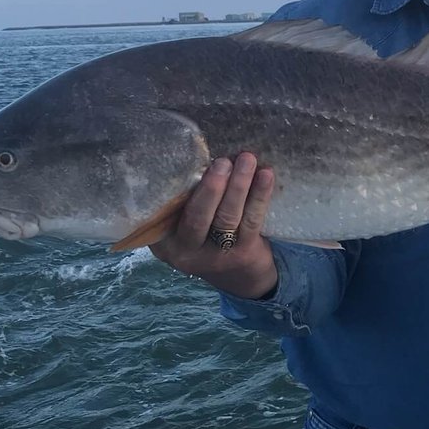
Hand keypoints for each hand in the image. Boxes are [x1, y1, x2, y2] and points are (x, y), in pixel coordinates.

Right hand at [150, 152, 278, 299]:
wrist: (237, 274)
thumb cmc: (204, 235)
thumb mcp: (181, 226)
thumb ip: (179, 202)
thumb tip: (191, 154)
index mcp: (164, 241)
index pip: (163, 214)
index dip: (173, 189)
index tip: (183, 162)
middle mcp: (185, 251)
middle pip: (197, 217)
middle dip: (211, 188)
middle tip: (222, 162)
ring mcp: (216, 255)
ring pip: (227, 217)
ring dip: (238, 186)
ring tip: (247, 160)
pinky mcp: (244, 252)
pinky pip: (251, 220)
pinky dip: (259, 195)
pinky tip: (266, 175)